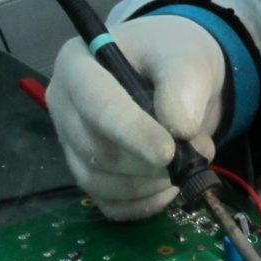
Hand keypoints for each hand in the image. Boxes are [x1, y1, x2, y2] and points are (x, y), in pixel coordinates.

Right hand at [46, 16, 225, 219]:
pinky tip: (170, 188)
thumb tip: (181, 128)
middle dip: (148, 161)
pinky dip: (143, 204)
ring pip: (98, 182)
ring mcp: (72, 144)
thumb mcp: (184, 56)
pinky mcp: (88, 173)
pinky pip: (108, 203)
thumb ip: (184, 84)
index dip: (132, 132)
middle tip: (196, 151)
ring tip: (189, 163)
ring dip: (149, 184)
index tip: (168, 152)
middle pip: (95, 150)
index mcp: (77, 66)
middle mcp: (64, 107)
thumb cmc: (169, 56)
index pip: (97, 107)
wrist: (173, 73)